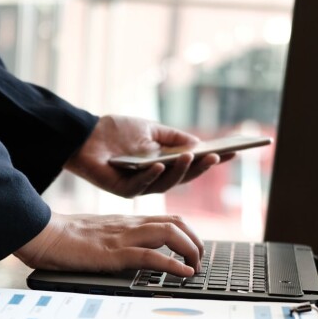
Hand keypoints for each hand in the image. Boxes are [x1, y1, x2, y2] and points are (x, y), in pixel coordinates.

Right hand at [14, 212, 202, 275]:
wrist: (42, 234)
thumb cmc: (63, 238)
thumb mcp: (97, 235)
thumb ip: (116, 240)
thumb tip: (130, 256)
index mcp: (126, 222)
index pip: (168, 219)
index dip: (188, 234)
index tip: (193, 251)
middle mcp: (129, 225)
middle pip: (177, 223)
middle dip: (195, 242)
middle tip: (198, 261)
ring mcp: (122, 238)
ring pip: (170, 234)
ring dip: (190, 251)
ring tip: (195, 268)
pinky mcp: (113, 253)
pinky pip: (151, 255)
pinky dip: (172, 264)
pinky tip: (182, 273)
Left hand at [65, 115, 234, 197]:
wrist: (85, 137)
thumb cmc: (115, 132)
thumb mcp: (150, 129)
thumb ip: (173, 137)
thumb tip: (199, 143)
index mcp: (163, 164)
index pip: (192, 165)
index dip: (211, 161)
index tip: (233, 153)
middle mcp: (154, 178)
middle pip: (182, 177)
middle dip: (200, 168)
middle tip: (214, 157)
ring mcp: (140, 186)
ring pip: (165, 183)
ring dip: (178, 170)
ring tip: (190, 156)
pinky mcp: (123, 189)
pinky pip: (141, 184)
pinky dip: (152, 174)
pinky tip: (159, 164)